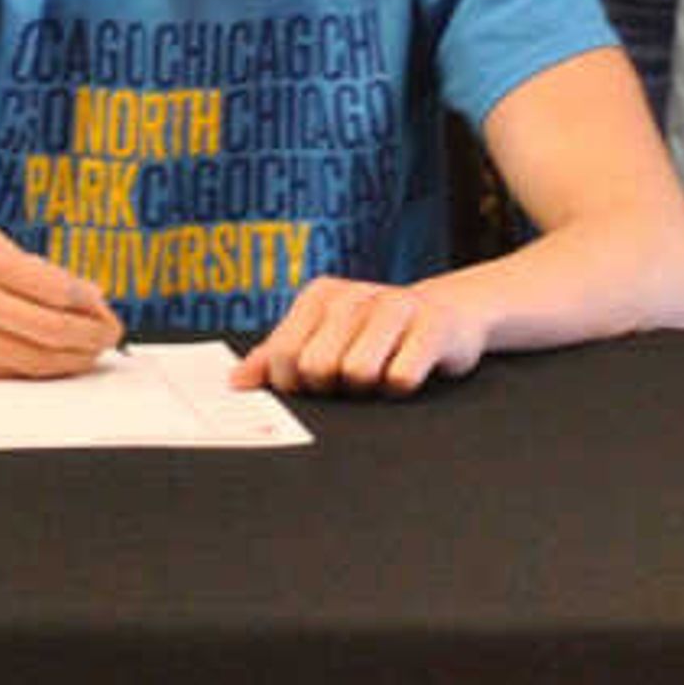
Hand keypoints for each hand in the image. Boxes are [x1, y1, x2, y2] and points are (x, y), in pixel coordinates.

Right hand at [0, 235, 121, 380]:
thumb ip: (37, 275)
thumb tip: (91, 301)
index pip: (56, 288)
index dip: (90, 303)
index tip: (105, 308)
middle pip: (52, 330)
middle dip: (91, 337)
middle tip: (110, 336)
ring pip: (37, 360)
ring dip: (74, 360)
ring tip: (90, 352)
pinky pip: (14, 375)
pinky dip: (43, 371)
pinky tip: (59, 363)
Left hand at [233, 275, 489, 396]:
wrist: (448, 315)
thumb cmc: (374, 336)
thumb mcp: (322, 338)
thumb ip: (275, 358)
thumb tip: (236, 382)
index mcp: (321, 296)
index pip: (283, 356)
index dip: (294, 385)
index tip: (315, 384)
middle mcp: (356, 295)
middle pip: (318, 368)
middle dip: (333, 387)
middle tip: (354, 378)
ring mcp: (397, 306)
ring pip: (359, 374)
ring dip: (370, 389)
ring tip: (382, 370)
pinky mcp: (434, 327)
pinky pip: (401, 379)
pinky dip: (401, 389)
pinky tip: (411, 369)